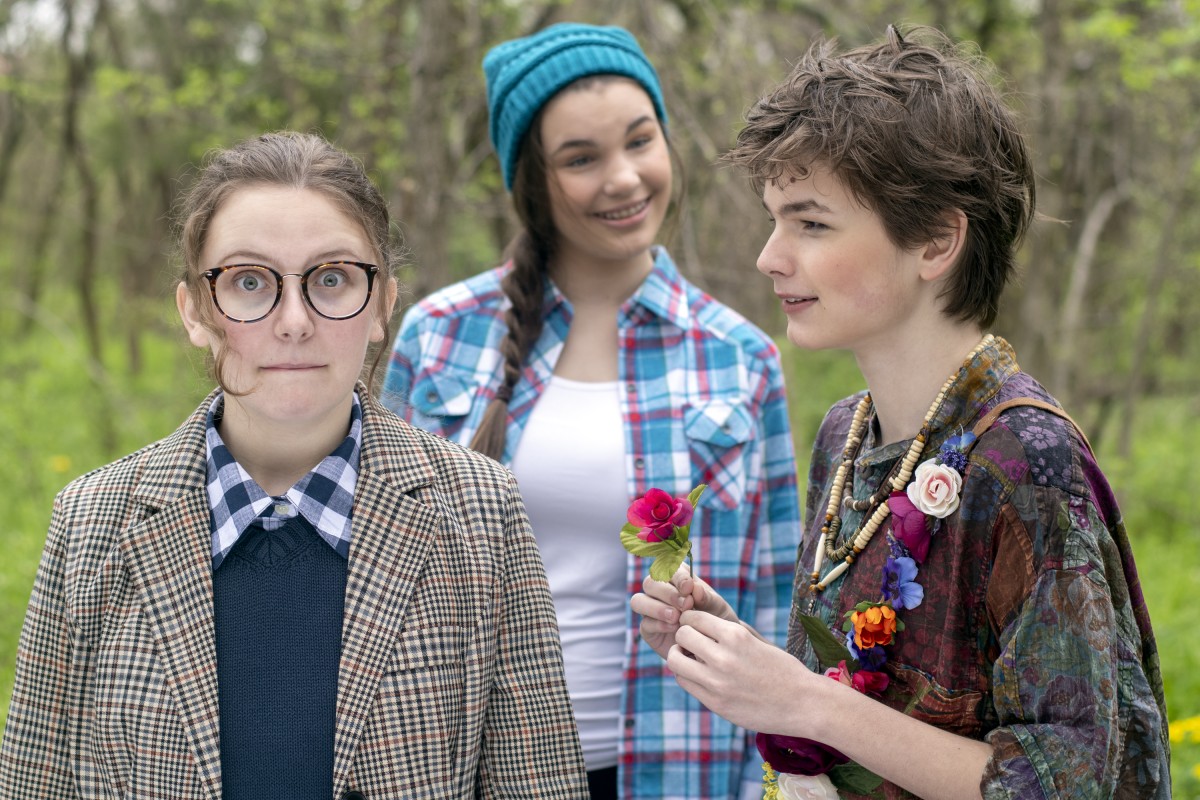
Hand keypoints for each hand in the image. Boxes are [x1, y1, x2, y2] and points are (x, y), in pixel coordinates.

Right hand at [630, 565, 735, 659]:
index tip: (689, 588)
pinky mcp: (648, 629)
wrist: (715, 645)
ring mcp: (651, 610)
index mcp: (677, 577)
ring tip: (676, 617)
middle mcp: (660, 590)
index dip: (676, 577)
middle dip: (667, 593)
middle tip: (686, 605)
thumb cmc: (715, 619)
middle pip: (650, 583)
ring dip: (657, 608)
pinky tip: (675, 629)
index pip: (668, 567)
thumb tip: (694, 588)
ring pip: (638, 601)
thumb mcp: (717, 607)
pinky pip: (645, 623)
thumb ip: (706, 597)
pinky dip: (659, 624)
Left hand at [667, 609, 814, 734]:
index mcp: (736, 636)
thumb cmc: (783, 669)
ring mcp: (717, 682)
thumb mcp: (758, 641)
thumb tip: (704, 621)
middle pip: (681, 635)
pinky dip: (687, 676)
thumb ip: (732, 631)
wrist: (803, 704)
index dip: (690, 620)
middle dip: (684, 636)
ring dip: (680, 657)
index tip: (695, 626)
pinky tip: (699, 677)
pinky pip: (685, 683)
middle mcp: (723, 657)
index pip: (693, 618)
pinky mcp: (715, 703)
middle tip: (691, 643)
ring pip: (675, 660)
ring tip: (690, 660)